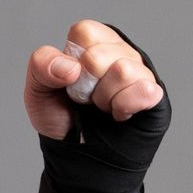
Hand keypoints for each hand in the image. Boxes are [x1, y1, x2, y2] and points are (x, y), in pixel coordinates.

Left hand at [23, 20, 172, 192]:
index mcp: (93, 43)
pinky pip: (146, 89)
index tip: (70, 83)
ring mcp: (141, 74)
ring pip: (124, 70)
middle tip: (88, 101)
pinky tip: (120, 115)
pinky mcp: (155, 97)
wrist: (78, 160)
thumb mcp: (38, 91)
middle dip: (86, 87)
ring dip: (106, 99)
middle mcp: (120, 53)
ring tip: (104, 109)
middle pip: (101, 55)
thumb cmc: (63, 121)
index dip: (73, 62)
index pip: (85, 32)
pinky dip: (126, 106)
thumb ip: (41, 66)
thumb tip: (70, 66)